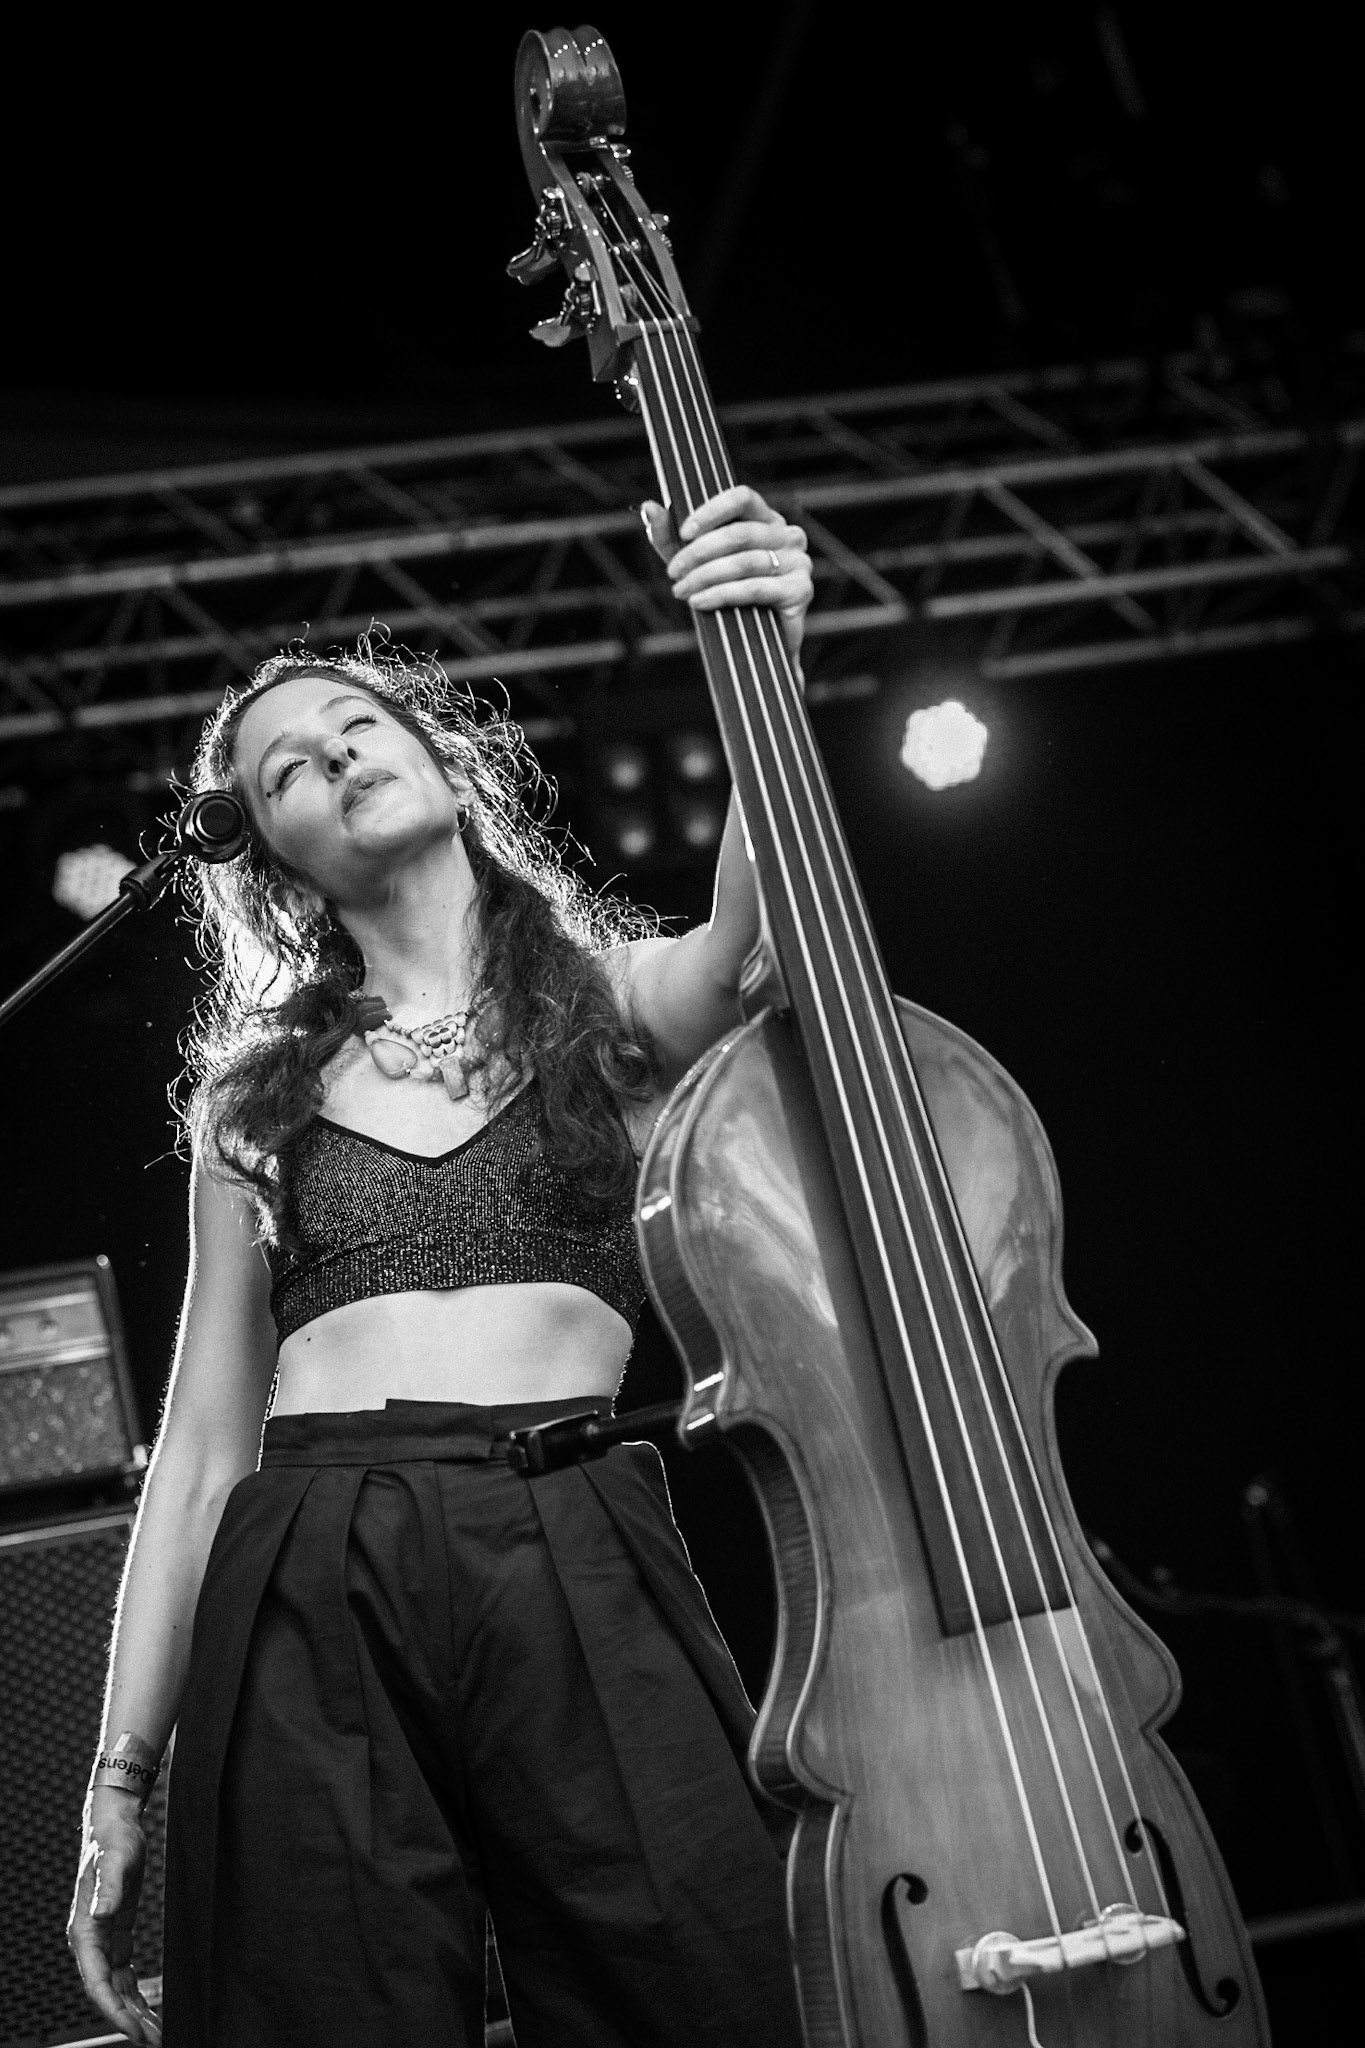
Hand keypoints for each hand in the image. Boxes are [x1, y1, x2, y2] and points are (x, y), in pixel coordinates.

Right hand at [68, 1795, 161, 2043]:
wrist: (115, 1826)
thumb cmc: (113, 1843)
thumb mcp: (115, 1861)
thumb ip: (108, 1888)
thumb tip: (102, 1915)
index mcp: (84, 1932)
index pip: (97, 1983)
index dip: (114, 2011)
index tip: (134, 2030)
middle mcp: (90, 1942)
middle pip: (107, 1993)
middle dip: (128, 2019)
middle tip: (154, 2040)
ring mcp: (102, 1941)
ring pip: (116, 1989)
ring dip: (133, 2012)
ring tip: (156, 2033)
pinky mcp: (117, 1936)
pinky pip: (123, 1976)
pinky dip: (135, 1994)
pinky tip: (150, 2009)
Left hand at [642, 484, 813, 666]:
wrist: (753, 642)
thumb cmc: (724, 592)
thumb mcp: (692, 562)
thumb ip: (670, 535)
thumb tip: (648, 507)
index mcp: (766, 518)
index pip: (742, 498)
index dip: (711, 512)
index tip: (683, 532)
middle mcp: (787, 534)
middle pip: (739, 534)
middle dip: (699, 553)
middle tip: (674, 573)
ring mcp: (798, 561)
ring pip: (744, 562)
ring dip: (705, 576)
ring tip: (682, 591)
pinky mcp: (800, 590)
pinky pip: (755, 587)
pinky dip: (722, 594)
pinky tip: (700, 602)